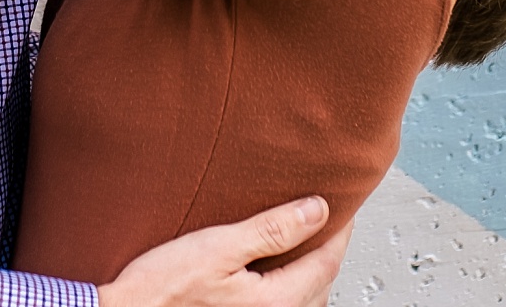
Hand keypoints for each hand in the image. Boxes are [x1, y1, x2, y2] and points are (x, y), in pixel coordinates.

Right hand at [97, 197, 350, 306]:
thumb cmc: (162, 289)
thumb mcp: (219, 247)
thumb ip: (271, 230)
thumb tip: (316, 211)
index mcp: (276, 301)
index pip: (325, 261)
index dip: (338, 231)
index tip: (344, 208)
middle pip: (320, 284)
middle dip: (326, 251)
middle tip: (327, 220)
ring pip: (303, 300)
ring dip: (309, 272)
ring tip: (302, 243)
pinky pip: (281, 306)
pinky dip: (288, 287)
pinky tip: (271, 273)